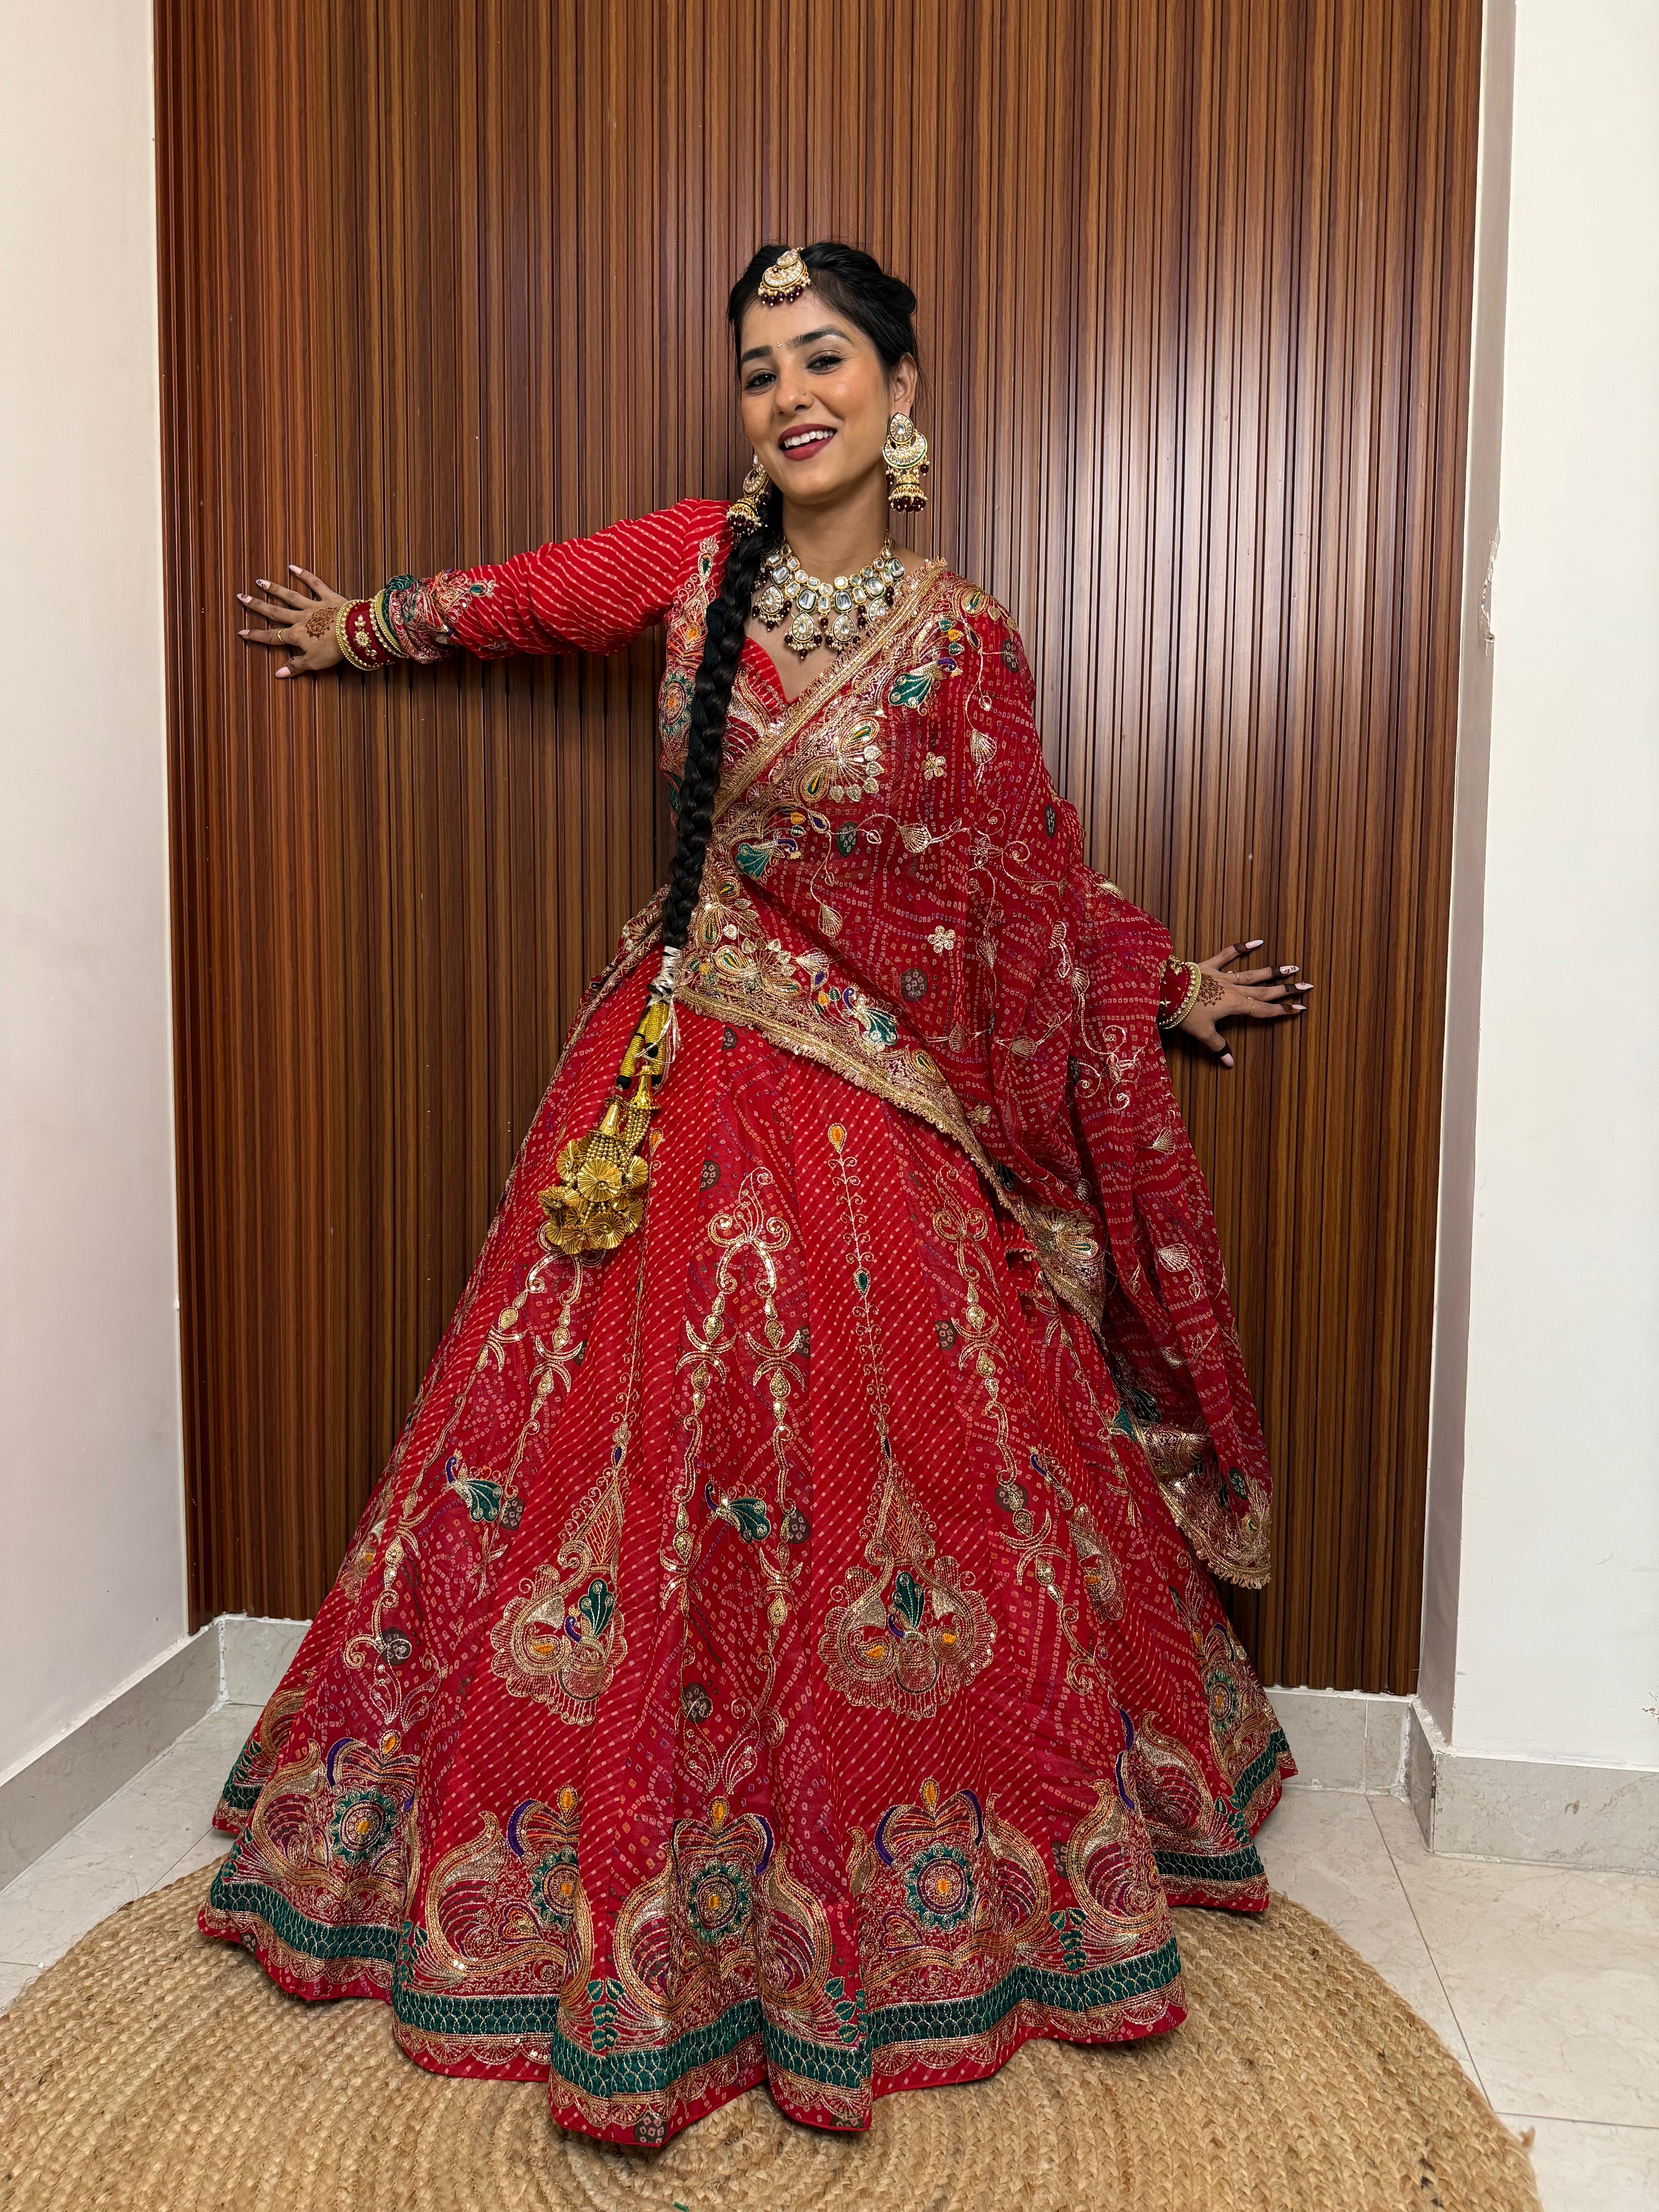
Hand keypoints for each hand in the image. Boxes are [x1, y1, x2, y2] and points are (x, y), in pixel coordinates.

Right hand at [236, 564, 348, 678]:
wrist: (354, 632)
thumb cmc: (334, 649)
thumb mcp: (314, 663)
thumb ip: (295, 666)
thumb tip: (278, 674)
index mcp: (297, 635)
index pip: (273, 637)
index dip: (256, 636)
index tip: (241, 632)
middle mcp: (301, 618)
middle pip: (275, 612)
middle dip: (257, 606)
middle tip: (242, 597)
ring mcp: (314, 606)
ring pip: (290, 597)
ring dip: (274, 589)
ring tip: (260, 582)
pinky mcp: (329, 597)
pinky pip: (315, 584)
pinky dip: (304, 575)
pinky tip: (293, 567)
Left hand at [1176, 940, 1310, 1069]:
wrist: (1166, 991)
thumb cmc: (1184, 1013)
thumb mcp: (1203, 1033)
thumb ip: (1218, 1047)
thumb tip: (1229, 1064)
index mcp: (1235, 1006)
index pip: (1263, 1010)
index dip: (1282, 1011)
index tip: (1300, 1009)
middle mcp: (1234, 989)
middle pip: (1265, 990)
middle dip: (1286, 990)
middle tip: (1306, 985)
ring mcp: (1223, 976)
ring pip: (1253, 973)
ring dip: (1273, 971)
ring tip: (1291, 967)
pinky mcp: (1209, 965)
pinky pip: (1228, 953)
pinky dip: (1241, 947)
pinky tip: (1257, 941)